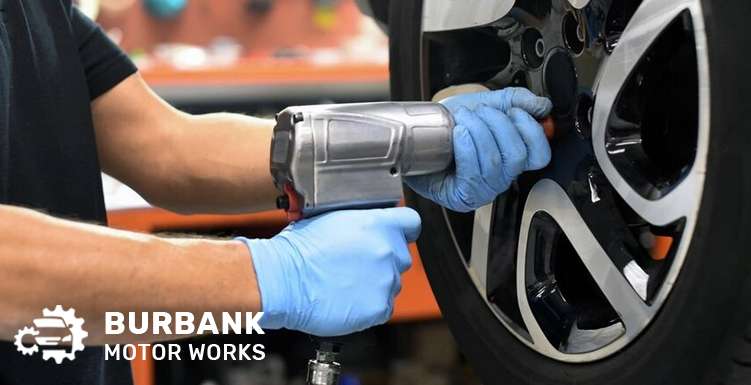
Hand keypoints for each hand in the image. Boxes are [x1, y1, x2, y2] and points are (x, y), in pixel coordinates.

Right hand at [238, 207, 420, 336]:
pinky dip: (369, 305)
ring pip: (392, 282)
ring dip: (376, 282)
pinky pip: (384, 306)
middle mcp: (387, 251)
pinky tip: (348, 299)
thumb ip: (361, 220)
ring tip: (347, 282)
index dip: (402, 228)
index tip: (395, 234)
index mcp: (378, 223)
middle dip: (383, 259)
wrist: (283, 280)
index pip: (411, 222)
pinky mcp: (379, 307)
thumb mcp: (331, 218)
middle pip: (401, 255)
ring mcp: (386, 280)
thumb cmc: (298, 249)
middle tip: (357, 263)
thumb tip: (367, 222)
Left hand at [406, 88, 552, 211]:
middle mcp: (500, 178)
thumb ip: (515, 101)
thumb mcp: (484, 105)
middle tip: (479, 112)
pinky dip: (467, 147)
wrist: (416, 135)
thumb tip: (542, 106)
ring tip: (464, 120)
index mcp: (510, 158)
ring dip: (478, 132)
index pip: (540, 155)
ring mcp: (482, 190)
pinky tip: (458, 134)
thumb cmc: (448, 126)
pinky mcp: (461, 197)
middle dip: (498, 125)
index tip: (514, 112)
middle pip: (517, 156)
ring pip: (494, 161)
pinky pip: (474, 173)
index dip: (532, 131)